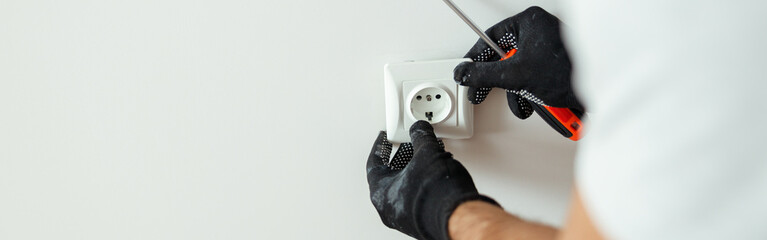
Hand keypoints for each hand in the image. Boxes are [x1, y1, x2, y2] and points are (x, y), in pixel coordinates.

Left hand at [366, 121, 498, 239]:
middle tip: (409, 145)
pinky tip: (437, 172)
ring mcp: (406, 218)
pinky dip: (424, 181)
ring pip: (405, 187)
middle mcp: (389, 209)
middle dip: (402, 158)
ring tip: (428, 156)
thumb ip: (421, 137)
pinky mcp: (423, 221)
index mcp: (380, 192)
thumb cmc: (435, 192)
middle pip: (390, 176)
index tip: (383, 138)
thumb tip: (420, 130)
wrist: (457, 216)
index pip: (374, 164)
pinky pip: (418, 196)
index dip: (380, 147)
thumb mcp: (426, 153)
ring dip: (416, 169)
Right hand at [454, 6, 582, 118]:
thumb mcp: (515, 74)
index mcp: (530, 23)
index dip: (475, 57)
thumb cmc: (569, 73)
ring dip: (520, 95)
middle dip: (501, 83)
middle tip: (482, 92)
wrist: (601, 95)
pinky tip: (541, 104)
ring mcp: (550, 52)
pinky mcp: (558, 70)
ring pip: (521, 74)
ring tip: (526, 103)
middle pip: (505, 59)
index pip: (491, 37)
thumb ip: (483, 74)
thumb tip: (464, 72)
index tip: (466, 70)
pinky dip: (535, 97)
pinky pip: (536, 81)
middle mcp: (541, 33)